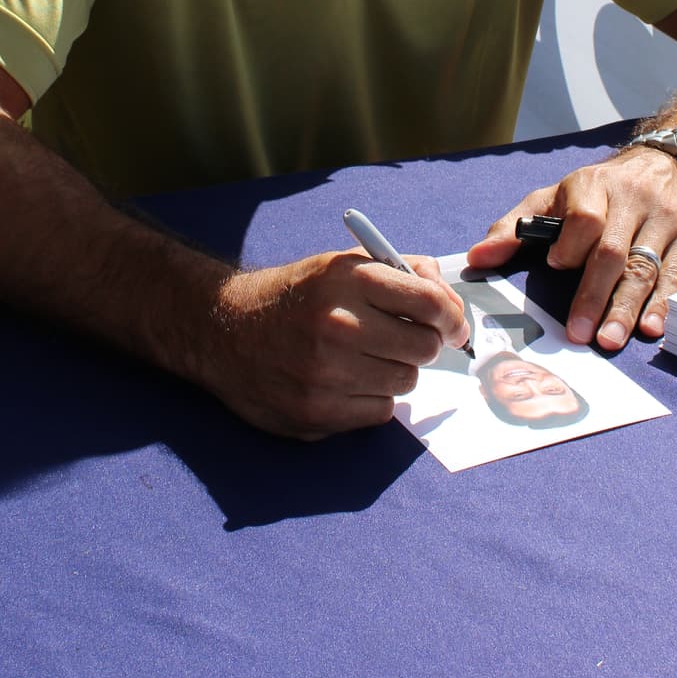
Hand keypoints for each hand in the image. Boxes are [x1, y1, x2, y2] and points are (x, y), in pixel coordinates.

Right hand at [190, 251, 468, 439]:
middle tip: (405, 340)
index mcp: (347, 280)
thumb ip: (400, 269)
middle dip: (423, 344)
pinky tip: (347, 381)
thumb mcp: (341, 264)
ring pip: (405, 382)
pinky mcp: (316, 413)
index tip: (452, 325)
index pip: (430, 302)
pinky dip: (373, 398)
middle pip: (423, 347)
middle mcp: (337, 325)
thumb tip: (448, 298)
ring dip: (397, 371)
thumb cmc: (294, 295)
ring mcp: (326, 373)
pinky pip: (379, 411)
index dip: (452, 316)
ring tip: (368, 358)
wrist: (224, 330)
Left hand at [464, 149, 676, 351]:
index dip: (571, 244)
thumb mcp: (555, 197)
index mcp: (593, 186)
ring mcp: (663, 220)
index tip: (556, 267)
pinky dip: (663, 305)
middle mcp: (632, 201)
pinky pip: (675, 275)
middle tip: (579, 333)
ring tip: (609, 341)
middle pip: (612, 252)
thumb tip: (477, 258)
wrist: (669, 164)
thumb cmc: (601, 190)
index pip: (584, 216)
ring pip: (644, 268)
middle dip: (594, 295)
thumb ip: (515, 227)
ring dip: (626, 309)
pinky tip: (651, 328)